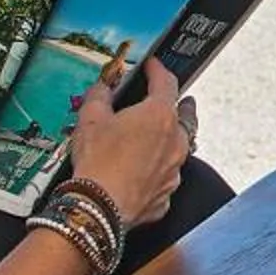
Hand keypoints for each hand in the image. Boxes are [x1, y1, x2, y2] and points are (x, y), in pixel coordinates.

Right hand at [70, 57, 190, 226]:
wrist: (98, 208)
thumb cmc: (97, 163)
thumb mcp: (90, 119)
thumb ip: (99, 96)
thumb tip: (102, 88)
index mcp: (159, 116)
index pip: (166, 83)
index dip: (158, 70)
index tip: (154, 66)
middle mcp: (175, 142)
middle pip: (185, 117)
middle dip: (183, 106)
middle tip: (183, 100)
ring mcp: (174, 170)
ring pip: (180, 149)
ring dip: (172, 140)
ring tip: (164, 136)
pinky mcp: (166, 195)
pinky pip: (166, 177)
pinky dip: (158, 170)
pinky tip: (146, 171)